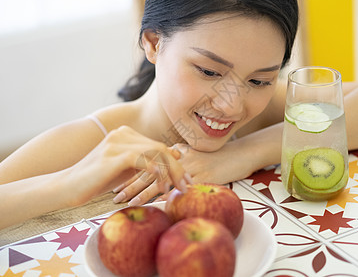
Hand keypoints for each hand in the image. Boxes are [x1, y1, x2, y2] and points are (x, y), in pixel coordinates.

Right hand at [61, 126, 187, 206]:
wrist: (66, 186)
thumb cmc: (96, 180)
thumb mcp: (126, 170)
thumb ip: (147, 161)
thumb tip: (176, 154)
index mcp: (125, 134)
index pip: (158, 146)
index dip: (175, 163)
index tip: (186, 181)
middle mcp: (122, 133)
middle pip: (160, 148)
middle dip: (177, 168)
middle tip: (187, 186)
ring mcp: (116, 142)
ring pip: (154, 152)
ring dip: (169, 172)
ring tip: (175, 189)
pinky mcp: (112, 155)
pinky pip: (141, 159)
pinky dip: (155, 171)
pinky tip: (161, 183)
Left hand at [112, 140, 251, 204]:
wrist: (243, 152)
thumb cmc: (219, 154)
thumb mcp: (197, 152)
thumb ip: (180, 155)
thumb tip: (167, 161)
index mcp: (176, 152)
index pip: (148, 163)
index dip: (132, 173)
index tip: (117, 183)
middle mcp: (180, 158)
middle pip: (150, 170)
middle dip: (130, 184)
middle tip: (114, 195)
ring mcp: (191, 167)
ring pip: (161, 179)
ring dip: (143, 192)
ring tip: (128, 202)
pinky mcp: (203, 176)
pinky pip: (181, 187)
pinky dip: (166, 196)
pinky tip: (155, 204)